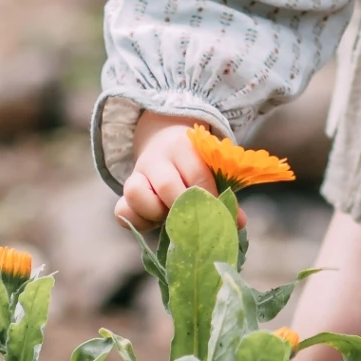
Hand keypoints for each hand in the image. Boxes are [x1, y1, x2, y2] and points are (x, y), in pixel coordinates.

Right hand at [115, 113, 218, 229]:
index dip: (211, 200)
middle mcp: (156, 158)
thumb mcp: (209, 166)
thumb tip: (238, 222)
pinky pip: (121, 211)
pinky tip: (153, 223)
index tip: (221, 217)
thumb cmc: (193, 160)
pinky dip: (137, 222)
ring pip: (135, 194)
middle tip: (194, 221)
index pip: (198, 176)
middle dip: (184, 210)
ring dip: (156, 213)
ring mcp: (136, 174)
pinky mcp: (125, 192)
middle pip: (168, 186)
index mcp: (183, 147)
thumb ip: (223, 192)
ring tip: (171, 218)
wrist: (162, 138)